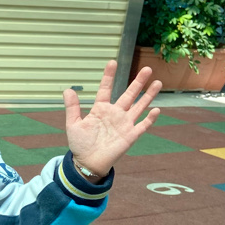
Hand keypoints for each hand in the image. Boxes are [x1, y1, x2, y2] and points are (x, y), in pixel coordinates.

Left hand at [64, 60, 161, 177]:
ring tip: (157, 82)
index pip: (106, 89)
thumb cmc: (80, 144)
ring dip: (148, 95)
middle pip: (129, 94)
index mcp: (100, 109)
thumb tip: (67, 90)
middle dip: (138, 82)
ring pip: (139, 106)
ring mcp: (124, 124)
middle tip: (147, 68)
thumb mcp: (73, 124)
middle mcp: (115, 113)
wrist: (88, 163)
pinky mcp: (130, 136)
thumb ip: (72, 108)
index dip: (109, 76)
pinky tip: (156, 109)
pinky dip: (149, 118)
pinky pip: (142, 125)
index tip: (113, 62)